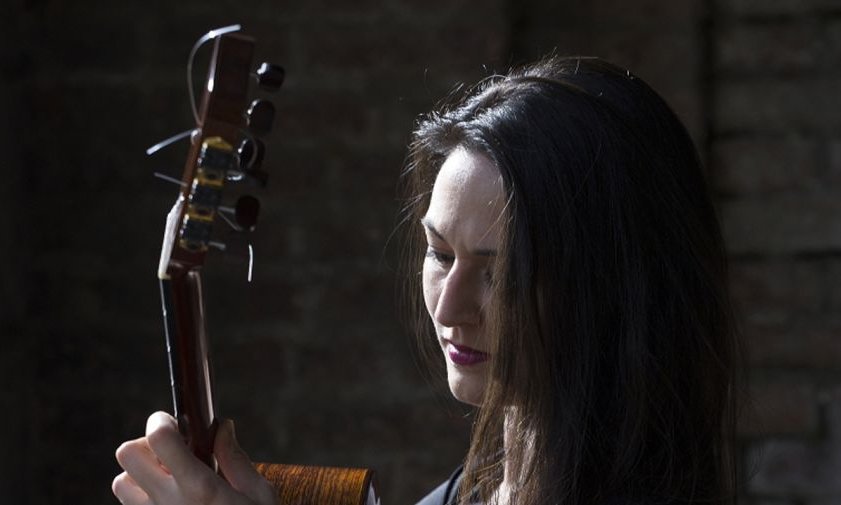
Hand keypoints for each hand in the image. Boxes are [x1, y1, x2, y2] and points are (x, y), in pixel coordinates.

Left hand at [112, 412, 275, 504]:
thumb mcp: (259, 495)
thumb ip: (235, 459)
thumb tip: (222, 428)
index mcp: (199, 487)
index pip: (159, 438)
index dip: (161, 421)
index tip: (174, 422)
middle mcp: (169, 503)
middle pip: (127, 455)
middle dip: (146, 444)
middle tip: (173, 451)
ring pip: (121, 483)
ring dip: (140, 474)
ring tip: (170, 479)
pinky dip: (145, 498)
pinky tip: (173, 503)